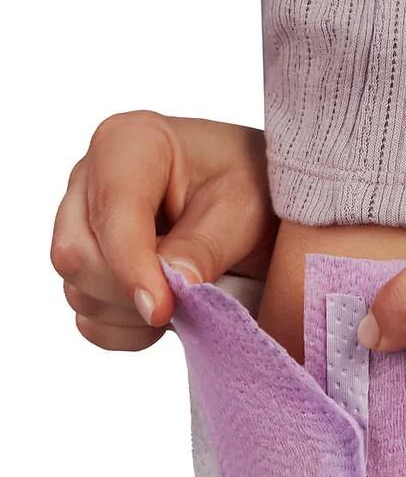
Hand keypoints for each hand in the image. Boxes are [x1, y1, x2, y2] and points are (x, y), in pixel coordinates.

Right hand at [51, 111, 276, 349]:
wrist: (260, 203)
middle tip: (188, 299)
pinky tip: (166, 313)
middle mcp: (92, 182)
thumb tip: (172, 286)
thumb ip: (204, 247)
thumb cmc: (252, 186)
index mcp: (127, 144)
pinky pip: (88, 318)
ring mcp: (83, 227)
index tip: (162, 307)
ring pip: (78, 290)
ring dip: (134, 314)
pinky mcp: (90, 268)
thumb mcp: (243, 210)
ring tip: (186, 299)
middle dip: (130, 291)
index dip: (130, 267)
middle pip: (75, 256)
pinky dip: (128, 331)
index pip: (109, 214)